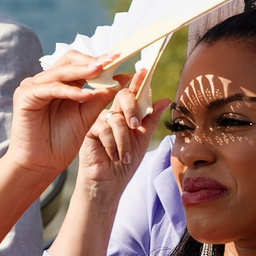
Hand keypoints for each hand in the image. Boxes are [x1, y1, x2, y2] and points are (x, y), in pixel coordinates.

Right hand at [7, 52, 136, 179]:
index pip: (79, 63)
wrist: (41, 164)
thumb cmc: (61, 142)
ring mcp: (32, 87)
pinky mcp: (24, 96)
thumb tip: (122, 78)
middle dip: (91, 61)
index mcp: (59, 83)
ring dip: (83, 71)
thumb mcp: (87, 115)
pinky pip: (50, 88)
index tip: (119, 59)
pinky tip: (85, 94)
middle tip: (110, 61)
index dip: (99, 60)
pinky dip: (69, 90)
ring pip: (61, 72)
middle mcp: (44, 81)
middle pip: (69, 60)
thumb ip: (101, 96)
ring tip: (101, 72)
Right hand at [73, 72, 154, 202]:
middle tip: (135, 125)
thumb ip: (150, 120)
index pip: (134, 94)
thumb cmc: (125, 164)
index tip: (144, 70)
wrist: (109, 184)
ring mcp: (100, 120)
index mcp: (127, 114)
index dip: (138, 82)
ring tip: (125, 157)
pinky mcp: (90, 130)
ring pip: (116, 118)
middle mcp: (113, 113)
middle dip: (132, 108)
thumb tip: (165, 100)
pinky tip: (113, 156)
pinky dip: (112, 145)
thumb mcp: (142, 140)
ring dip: (124, 140)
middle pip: (123, 97)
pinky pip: (104, 128)